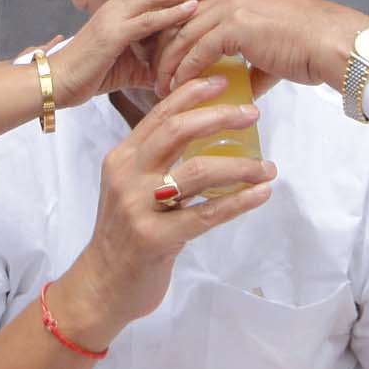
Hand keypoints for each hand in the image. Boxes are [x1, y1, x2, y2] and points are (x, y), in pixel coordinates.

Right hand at [48, 0, 218, 106]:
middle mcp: (117, 6)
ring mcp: (114, 17)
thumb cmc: (90, 74)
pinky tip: (193, 8)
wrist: (57, 82)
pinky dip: (172, 12)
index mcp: (120, 9)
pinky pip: (147, 19)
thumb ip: (153, 63)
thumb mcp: (129, 66)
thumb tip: (178, 72)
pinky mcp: (112, 34)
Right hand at [52, 75, 275, 344]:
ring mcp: (139, 207)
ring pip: (198, 171)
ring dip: (241, 166)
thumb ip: (156, 163)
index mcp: (122, 158)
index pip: (159, 114)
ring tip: (267, 167)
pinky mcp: (156, 238)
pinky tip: (261, 194)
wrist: (101, 287)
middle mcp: (127, 176)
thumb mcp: (130, 190)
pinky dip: (239, 201)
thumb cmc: (124, 236)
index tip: (222, 81)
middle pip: (177, 131)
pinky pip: (207, 214)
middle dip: (219, 117)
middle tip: (253, 114)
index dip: (192, 93)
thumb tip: (203, 135)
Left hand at [152, 0, 368, 97]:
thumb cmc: (310, 48)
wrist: (331, 44)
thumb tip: (240, 86)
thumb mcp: (271, 46)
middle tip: (150, 73)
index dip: (172, 33)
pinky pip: (197, 50)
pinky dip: (184, 71)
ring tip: (158, 87)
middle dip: (161, 48)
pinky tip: (176, 87)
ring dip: (167, 63)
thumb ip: (250, 60)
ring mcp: (231, 6)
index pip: (190, 9)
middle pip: (179, 18)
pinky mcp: (235, 25)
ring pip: (183, 35)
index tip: (160, 58)